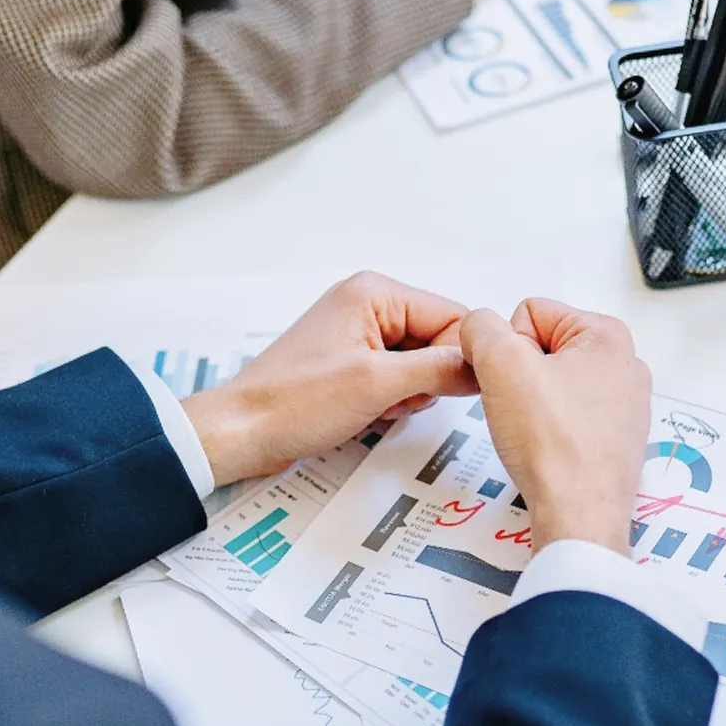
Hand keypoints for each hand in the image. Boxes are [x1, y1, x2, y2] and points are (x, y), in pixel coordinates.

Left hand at [183, 273, 477, 487]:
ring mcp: (360, 334)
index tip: (444, 390)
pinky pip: (398, 379)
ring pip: (421, 365)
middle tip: (391, 398)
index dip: (459, 360)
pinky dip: (391, 401)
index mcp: (374, 292)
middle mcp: (369, 304)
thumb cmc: (292, 404)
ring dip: (409, 394)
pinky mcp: (352, 362)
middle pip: (438, 342)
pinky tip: (366, 412)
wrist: (242, 432)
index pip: (453, 318)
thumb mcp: (378, 384)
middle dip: (426, 380)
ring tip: (373, 406)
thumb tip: (482, 366)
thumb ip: (439, 369)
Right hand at [459, 300, 650, 555]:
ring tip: (535, 434)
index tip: (514, 383)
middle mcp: (625, 366)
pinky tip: (547, 452)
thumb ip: (481, 328)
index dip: (506, 348)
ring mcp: (623, 406)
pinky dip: (549, 433)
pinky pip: (565, 420)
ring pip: (552, 387)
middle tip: (522, 411)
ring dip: (532, 406)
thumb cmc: (554, 446)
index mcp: (607, 336)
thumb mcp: (500, 365)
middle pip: (542, 349)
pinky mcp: (614, 441)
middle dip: (520, 377)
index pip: (529, 313)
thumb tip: (478, 328)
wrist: (579, 516)